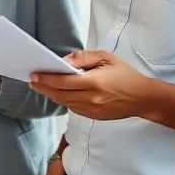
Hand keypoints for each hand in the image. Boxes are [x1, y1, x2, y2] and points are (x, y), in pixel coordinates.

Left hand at [29, 51, 151, 120]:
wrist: (142, 98)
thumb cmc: (125, 75)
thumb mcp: (106, 58)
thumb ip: (83, 58)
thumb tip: (63, 62)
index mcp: (94, 82)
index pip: (63, 82)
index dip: (46, 79)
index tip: (34, 75)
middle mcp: (91, 99)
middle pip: (60, 95)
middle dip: (44, 88)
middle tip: (33, 81)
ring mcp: (92, 110)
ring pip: (65, 103)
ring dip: (52, 95)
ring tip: (43, 86)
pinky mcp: (93, 117)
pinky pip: (73, 108)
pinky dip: (65, 100)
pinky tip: (60, 93)